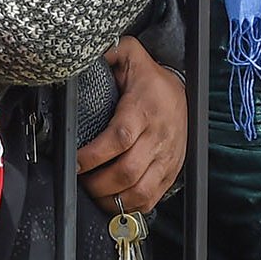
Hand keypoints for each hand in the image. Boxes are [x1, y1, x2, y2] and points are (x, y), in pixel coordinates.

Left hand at [77, 37, 186, 213]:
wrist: (184, 91)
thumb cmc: (151, 79)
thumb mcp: (131, 56)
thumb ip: (109, 52)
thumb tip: (85, 54)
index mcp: (144, 109)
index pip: (119, 138)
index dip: (94, 155)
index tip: (76, 162)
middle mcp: (158, 136)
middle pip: (127, 171)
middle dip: (98, 183)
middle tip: (80, 181)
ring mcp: (167, 157)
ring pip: (140, 191)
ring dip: (112, 199)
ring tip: (94, 193)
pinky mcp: (171, 172)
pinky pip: (151, 199)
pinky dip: (130, 207)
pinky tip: (114, 201)